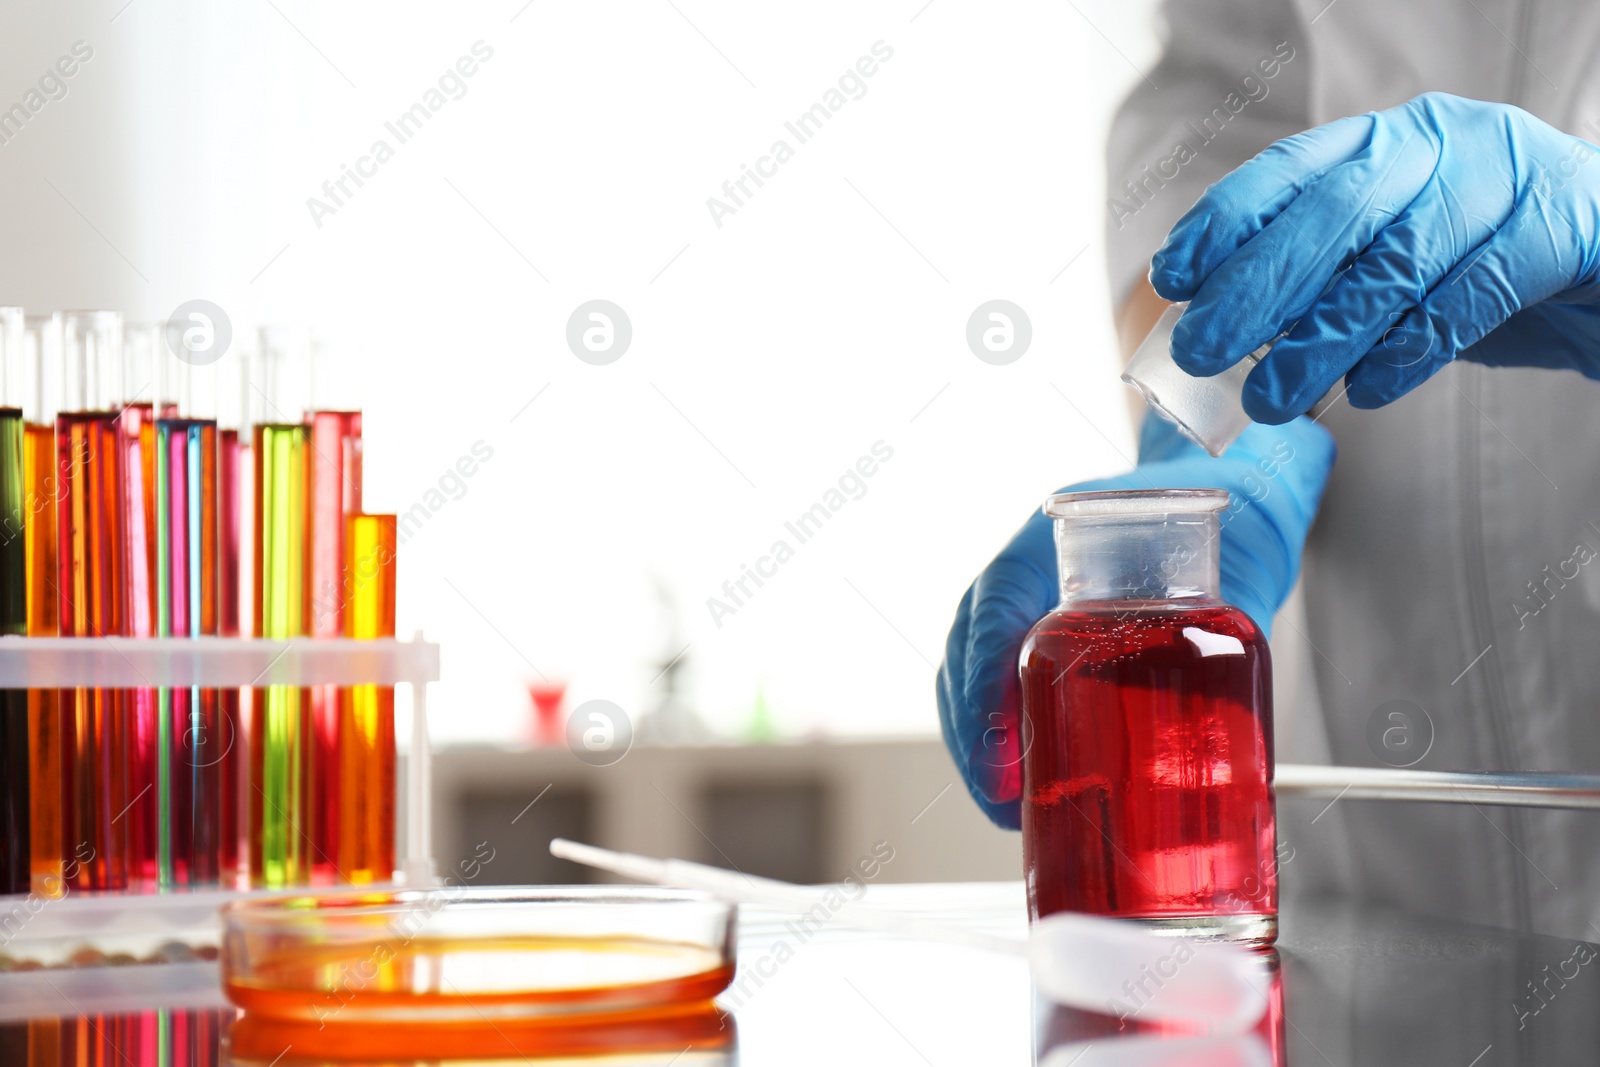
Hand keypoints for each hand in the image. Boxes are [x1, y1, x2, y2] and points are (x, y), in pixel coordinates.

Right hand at [937, 416, 1334, 827]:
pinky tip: (1033, 785)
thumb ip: (1237, 609)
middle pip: (969, 659)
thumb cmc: (1224, 496)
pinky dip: (1010, 740)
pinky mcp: (1049, 639)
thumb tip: (1242, 687)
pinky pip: (1005, 689)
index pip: (994, 612)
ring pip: (976, 681)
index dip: (983, 689)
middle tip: (1007, 804)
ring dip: (986, 749)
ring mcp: (1029, 606)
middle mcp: (1027, 575)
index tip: (1000, 754)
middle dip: (977, 740)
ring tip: (1015, 812)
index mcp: (1052, 539)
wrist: (1234, 477)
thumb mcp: (1240, 550)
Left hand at [1150, 92, 1599, 423]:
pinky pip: (1470, 297)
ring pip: (1396, 262)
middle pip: (1334, 212)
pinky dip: (1410, 351)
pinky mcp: (1559, 228)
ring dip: (1322, 338)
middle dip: (1257, 285)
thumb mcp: (1389, 261)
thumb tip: (1220, 337)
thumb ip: (1318, 283)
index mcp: (1383, 143)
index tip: (1172, 278)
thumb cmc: (1479, 266)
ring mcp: (1503, 179)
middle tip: (1200, 350)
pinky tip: (1369, 390)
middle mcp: (1439, 144)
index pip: (1288, 171)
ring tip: (1269, 398)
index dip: (1224, 223)